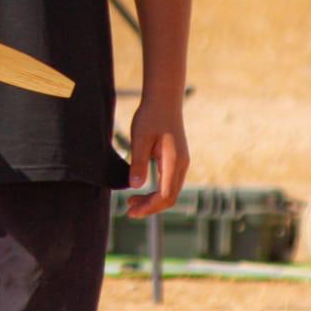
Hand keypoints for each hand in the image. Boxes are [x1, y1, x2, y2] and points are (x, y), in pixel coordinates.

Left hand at [124, 97, 188, 217]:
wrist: (164, 99)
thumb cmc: (151, 116)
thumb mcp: (140, 138)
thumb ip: (139, 162)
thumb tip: (135, 187)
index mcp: (174, 161)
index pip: (165, 195)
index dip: (149, 207)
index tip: (131, 211)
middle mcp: (181, 165)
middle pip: (170, 197)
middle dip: (150, 207)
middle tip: (129, 211)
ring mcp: (181, 162)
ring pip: (170, 191)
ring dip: (153, 200)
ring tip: (132, 202)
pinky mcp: (176, 159)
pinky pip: (169, 182)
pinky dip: (156, 191)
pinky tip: (142, 189)